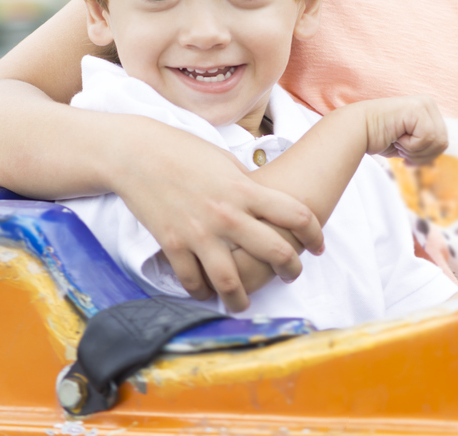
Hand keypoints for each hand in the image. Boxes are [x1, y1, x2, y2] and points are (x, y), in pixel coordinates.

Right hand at [109, 119, 323, 311]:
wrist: (138, 154)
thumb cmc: (186, 152)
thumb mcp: (227, 163)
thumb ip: (248, 187)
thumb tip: (266, 205)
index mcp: (245, 189)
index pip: (296, 214)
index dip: (314, 233)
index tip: (318, 245)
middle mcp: (227, 215)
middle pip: (274, 250)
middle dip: (291, 268)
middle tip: (293, 274)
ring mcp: (198, 233)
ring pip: (231, 280)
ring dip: (243, 298)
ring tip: (246, 305)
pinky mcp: (172, 245)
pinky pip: (192, 280)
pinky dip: (200, 291)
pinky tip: (206, 293)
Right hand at [361, 95, 447, 164]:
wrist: (357, 130)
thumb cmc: (379, 137)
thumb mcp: (408, 144)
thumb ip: (425, 147)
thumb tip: (436, 160)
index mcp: (429, 110)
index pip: (442, 142)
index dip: (425, 157)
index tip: (407, 159)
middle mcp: (429, 103)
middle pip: (442, 143)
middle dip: (421, 155)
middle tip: (401, 149)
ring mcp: (424, 104)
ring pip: (436, 141)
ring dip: (414, 150)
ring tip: (398, 141)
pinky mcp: (417, 108)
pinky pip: (426, 137)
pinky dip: (410, 145)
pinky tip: (396, 136)